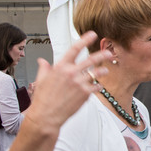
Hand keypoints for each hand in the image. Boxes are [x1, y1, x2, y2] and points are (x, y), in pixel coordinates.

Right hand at [7, 31, 111, 150]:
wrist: (46, 116)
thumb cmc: (43, 99)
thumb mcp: (41, 80)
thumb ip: (44, 69)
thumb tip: (42, 61)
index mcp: (60, 67)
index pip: (74, 49)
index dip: (84, 40)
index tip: (92, 34)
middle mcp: (71, 73)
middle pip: (90, 60)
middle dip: (102, 55)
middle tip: (109, 52)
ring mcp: (79, 83)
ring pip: (96, 74)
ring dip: (102, 72)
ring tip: (106, 71)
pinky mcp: (85, 94)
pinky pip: (96, 87)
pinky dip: (98, 86)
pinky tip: (98, 87)